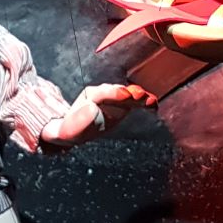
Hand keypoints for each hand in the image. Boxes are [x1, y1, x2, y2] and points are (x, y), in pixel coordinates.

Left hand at [42, 83, 156, 144]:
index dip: (114, 93)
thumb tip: (92, 109)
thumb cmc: (71, 129)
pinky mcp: (124, 106)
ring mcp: (115, 99)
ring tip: (150, 101)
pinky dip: (144, 103)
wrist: (76, 131)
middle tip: (138, 96)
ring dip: (140, 98)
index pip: (102, 92)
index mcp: (89, 96)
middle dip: (129, 93)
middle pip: (118, 91)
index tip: (125, 95)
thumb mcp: (68, 128)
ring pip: (129, 95)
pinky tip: (153, 105)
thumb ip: (79, 120)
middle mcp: (104, 94)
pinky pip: (136, 103)